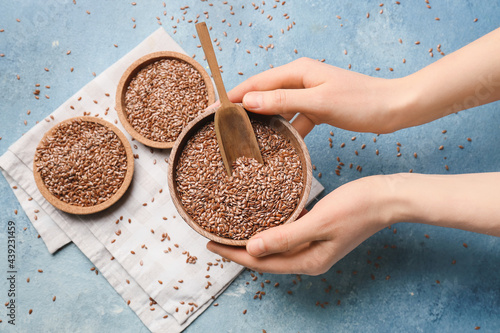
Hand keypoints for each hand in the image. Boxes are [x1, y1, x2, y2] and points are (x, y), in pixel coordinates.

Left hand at [207, 175, 393, 274]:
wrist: (386, 197)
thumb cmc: (357, 208)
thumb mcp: (318, 222)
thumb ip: (285, 237)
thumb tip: (252, 249)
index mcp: (308, 260)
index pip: (262, 262)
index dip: (235, 254)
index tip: (211, 245)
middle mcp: (309, 257)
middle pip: (266, 257)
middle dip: (240, 249)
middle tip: (215, 236)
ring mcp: (314, 246)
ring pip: (275, 245)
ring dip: (254, 237)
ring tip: (232, 227)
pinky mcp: (318, 232)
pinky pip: (288, 233)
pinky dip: (272, 227)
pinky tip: (262, 215)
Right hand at [227, 57, 406, 134]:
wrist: (393, 109)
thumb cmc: (360, 102)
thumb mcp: (319, 102)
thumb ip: (283, 101)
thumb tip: (248, 101)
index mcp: (298, 72)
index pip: (257, 83)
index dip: (234, 95)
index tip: (214, 109)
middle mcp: (300, 80)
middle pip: (264, 95)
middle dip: (245, 110)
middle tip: (225, 127)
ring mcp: (309, 95)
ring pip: (279, 110)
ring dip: (265, 123)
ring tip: (247, 139)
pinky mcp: (318, 108)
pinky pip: (295, 120)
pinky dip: (287, 132)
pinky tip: (279, 146)